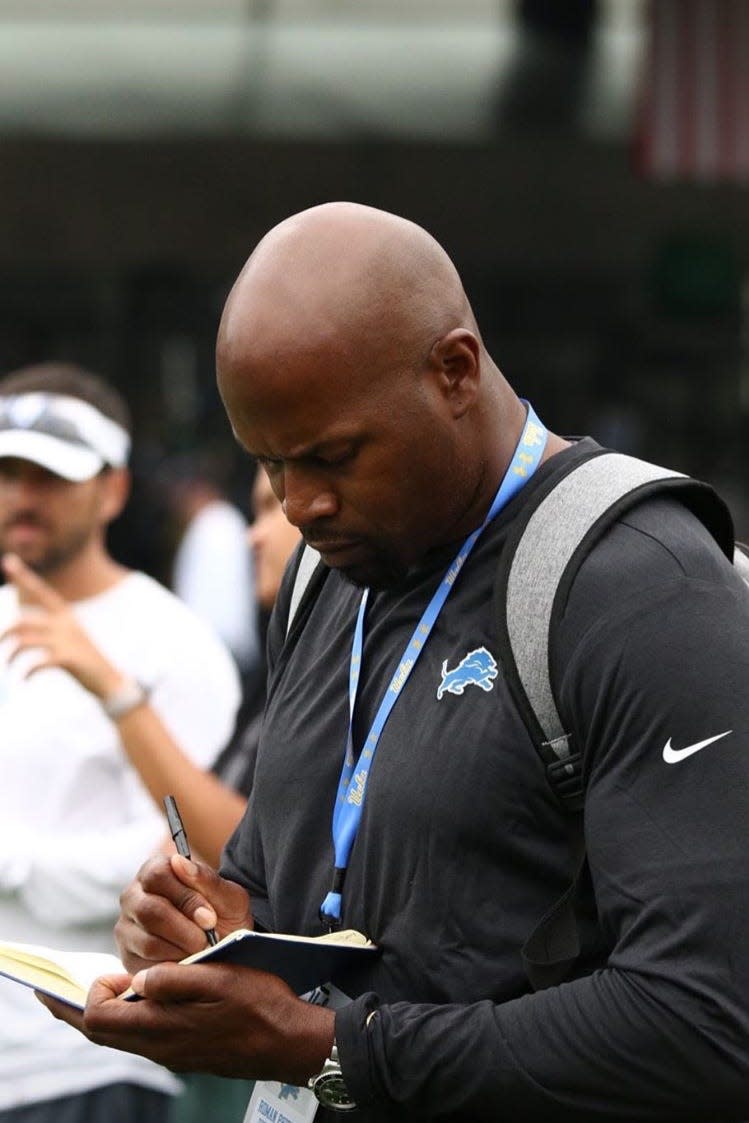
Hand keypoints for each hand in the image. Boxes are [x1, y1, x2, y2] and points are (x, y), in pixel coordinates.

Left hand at [0, 553, 121, 698]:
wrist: (108, 678)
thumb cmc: (81, 657)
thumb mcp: (67, 636)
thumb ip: (46, 626)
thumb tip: (19, 623)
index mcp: (64, 614)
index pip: (40, 591)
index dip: (23, 577)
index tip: (8, 560)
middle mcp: (64, 623)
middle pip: (22, 621)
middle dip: (4, 634)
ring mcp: (66, 640)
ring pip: (25, 642)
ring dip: (11, 655)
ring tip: (8, 665)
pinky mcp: (68, 659)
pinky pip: (38, 662)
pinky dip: (27, 672)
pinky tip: (24, 679)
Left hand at [38, 963, 334, 1083]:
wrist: (289, 1042)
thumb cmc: (260, 1005)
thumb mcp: (219, 978)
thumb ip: (175, 978)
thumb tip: (139, 979)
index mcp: (163, 1028)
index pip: (99, 1020)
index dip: (93, 993)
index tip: (109, 970)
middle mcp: (160, 1048)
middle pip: (101, 1034)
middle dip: (80, 1010)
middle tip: (62, 990)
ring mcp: (172, 1054)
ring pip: (121, 1038)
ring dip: (106, 1013)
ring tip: (106, 986)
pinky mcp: (184, 1052)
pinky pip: (141, 1038)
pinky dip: (129, 1018)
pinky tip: (141, 998)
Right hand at [116, 853, 252, 973]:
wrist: (222, 946)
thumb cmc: (223, 915)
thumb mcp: (227, 896)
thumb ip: (206, 878)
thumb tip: (179, 861)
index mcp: (155, 870)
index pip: (158, 876)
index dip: (186, 898)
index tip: (209, 918)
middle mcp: (133, 896)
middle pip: (149, 910)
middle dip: (184, 930)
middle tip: (208, 941)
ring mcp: (126, 927)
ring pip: (147, 941)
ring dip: (180, 950)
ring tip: (201, 952)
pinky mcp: (127, 956)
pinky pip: (145, 966)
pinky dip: (172, 968)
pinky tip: (188, 963)